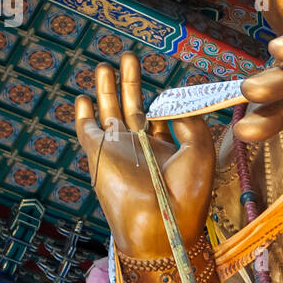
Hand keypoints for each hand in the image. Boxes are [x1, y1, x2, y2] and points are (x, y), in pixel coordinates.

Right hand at [74, 53, 213, 258]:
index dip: (166, 100)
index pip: (163, 117)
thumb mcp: (200, 153)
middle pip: (133, 106)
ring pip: (109, 111)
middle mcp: (142, 147)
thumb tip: (174, 103)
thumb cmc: (185, 196)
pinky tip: (83, 97)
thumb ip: (191, 122)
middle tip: (128, 56)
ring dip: (107, 88)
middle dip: (131, 81)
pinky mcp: (98, 153)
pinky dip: (84, 113)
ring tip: (105, 65)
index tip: (173, 84)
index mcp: (168, 149)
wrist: (158, 225)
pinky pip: (87, 129)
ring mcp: (119, 149)